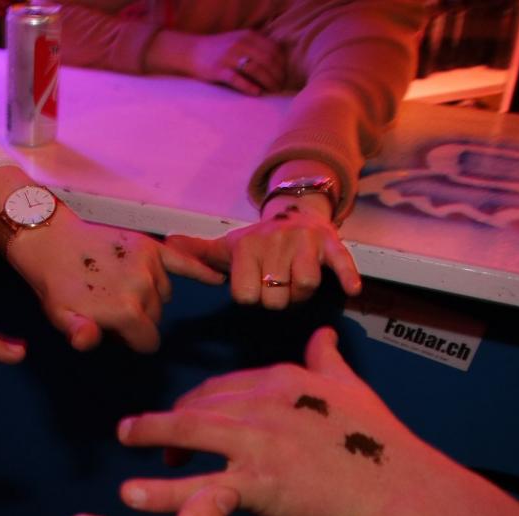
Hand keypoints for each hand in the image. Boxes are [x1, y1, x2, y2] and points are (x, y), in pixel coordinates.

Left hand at [9, 213, 223, 351]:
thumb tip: (89, 340)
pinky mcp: (151, 246)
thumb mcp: (60, 315)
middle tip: (113, 310)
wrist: (51, 239)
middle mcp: (145, 287)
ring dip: (150, 298)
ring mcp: (150, 264)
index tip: (116, 333)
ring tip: (122, 290)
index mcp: (126, 310)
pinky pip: (183, 262)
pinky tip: (216, 277)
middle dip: (139, 320)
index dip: (132, 342)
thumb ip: (80, 333)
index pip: (148, 341)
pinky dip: (201, 270)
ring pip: (163, 295)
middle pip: (156, 318)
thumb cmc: (54, 284)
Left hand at [117, 327, 442, 515]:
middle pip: (198, 406)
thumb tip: (323, 335)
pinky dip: (158, 492)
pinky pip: (196, 487)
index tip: (185, 417)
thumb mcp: (352, 388)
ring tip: (123, 437)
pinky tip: (129, 493)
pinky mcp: (255, 484)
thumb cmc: (378, 443)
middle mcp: (262, 405)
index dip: (198, 402)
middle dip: (169, 420)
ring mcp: (256, 444)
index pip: (222, 386)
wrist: (398, 489)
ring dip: (149, 432)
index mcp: (280, 380)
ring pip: (186, 431)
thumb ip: (328, 361)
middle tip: (148, 437)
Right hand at [151, 29, 286, 95]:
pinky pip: (237, 79)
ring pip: (255, 69)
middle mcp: (240, 44)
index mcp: (248, 35)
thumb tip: (277, 63)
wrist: (192, 51)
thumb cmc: (220, 50)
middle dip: (278, 75)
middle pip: (267, 60)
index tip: (285, 75)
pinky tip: (257, 93)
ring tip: (273, 91)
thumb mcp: (240, 40)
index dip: (282, 64)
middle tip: (281, 86)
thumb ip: (256, 47)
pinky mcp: (218, 70)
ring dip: (268, 82)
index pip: (274, 49)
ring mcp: (228, 57)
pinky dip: (249, 87)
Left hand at [166, 200, 360, 309]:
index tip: (254, 286)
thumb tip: (167, 243)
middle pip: (276, 298)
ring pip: (306, 286)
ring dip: (302, 293)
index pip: (246, 295)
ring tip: (296, 283)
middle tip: (277, 286)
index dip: (251, 298)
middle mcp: (275, 241)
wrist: (296, 212)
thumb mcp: (227, 246)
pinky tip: (351, 290)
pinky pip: (341, 263)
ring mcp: (304, 242)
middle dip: (277, 299)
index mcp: (247, 246)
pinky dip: (346, 276)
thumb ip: (199, 252)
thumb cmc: (257, 242)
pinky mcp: (331, 243)